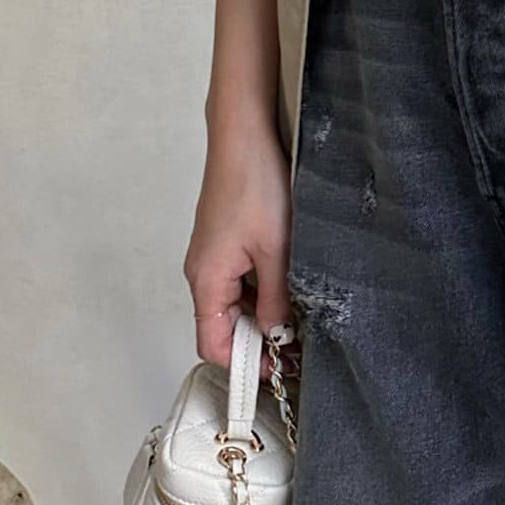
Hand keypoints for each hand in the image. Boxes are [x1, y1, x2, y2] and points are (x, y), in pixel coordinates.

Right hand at [184, 117, 293, 368]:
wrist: (245, 135)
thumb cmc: (255, 183)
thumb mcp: (277, 249)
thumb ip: (276, 298)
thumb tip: (276, 335)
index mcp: (207, 279)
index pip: (213, 345)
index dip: (244, 364)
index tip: (279, 369)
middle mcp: (204, 271)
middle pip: (224, 326)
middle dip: (258, 340)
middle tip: (299, 345)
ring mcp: (214, 255)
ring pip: (236, 302)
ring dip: (264, 312)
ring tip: (301, 313)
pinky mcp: (227, 240)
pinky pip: (241, 279)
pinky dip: (263, 288)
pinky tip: (291, 282)